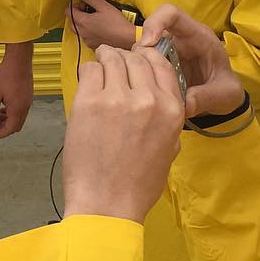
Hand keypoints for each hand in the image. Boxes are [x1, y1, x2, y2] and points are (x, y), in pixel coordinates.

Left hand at [0, 42, 33, 138]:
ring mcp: (28, 101)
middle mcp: (25, 107)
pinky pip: (20, 110)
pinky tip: (3, 105)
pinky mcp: (28, 96)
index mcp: (17, 109)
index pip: (9, 129)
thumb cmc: (7, 74)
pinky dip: (11, 112)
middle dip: (3, 128)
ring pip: (18, 118)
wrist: (19, 60)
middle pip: (15, 126)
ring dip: (7, 120)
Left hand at [63, 44, 184, 222]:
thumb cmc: (138, 184)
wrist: (107, 204)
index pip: (162, 64)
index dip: (148, 56)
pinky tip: (88, 81)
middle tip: (113, 61)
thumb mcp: (169, 149)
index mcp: (172, 110)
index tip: (137, 58)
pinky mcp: (90, 102)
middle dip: (124, 57)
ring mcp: (117, 98)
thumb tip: (157, 96)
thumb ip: (167, 118)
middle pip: (135, 59)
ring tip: (100, 65)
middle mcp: (148, 99)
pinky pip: (90, 70)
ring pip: (111, 59)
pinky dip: (89, 71)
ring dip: (105, 59)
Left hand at [67, 0, 135, 50]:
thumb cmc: (116, 22)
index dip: (74, 6)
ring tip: (94, 21)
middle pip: (72, 22)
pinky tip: (99, 30)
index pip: (69, 12)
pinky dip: (89, 33)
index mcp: (83, 22)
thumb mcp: (104, 6)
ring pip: (79, 31)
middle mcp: (82, 32)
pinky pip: (86, 38)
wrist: (127, 39)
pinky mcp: (93, 47)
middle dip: (76, 16)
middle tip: (87, 11)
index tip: (84, 4)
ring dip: (82, 25)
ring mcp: (87, 41)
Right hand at [138, 5, 245, 118]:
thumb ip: (206, 97)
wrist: (223, 98)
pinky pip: (141, 65)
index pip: (172, 14)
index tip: (147, 45)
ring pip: (141, 50)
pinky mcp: (157, 66)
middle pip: (148, 32)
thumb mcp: (225, 95)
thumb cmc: (226, 89)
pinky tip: (145, 91)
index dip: (156, 23)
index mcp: (198, 37)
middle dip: (141, 52)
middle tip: (142, 76)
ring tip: (146, 88)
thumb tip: (183, 105)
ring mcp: (165, 52)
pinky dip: (138, 76)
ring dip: (138, 67)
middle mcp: (178, 39)